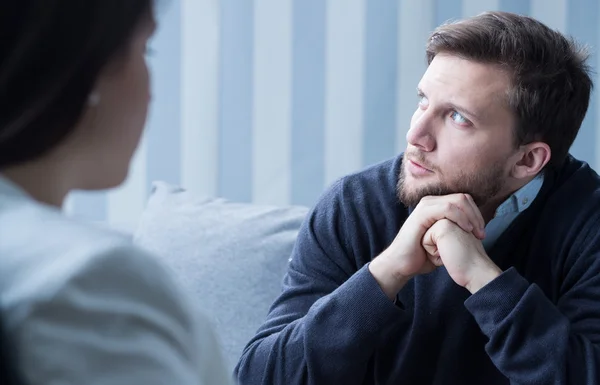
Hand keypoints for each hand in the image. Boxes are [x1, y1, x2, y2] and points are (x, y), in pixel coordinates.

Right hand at [369, 194, 485, 299]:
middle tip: (482, 234)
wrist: (402, 265)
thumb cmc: (422, 256)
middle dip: (477, 215)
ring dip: (471, 217)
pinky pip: (447, 208)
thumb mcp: (444, 242)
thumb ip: (457, 232)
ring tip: (476, 233)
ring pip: (458, 201)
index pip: (464, 200)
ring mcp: (425, 206)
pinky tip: (466, 230)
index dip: (477, 214)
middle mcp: (431, 202)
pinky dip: (461, 218)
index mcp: (436, 206)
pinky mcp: (422, 213)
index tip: (482, 233)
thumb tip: (476, 231)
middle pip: (463, 198)